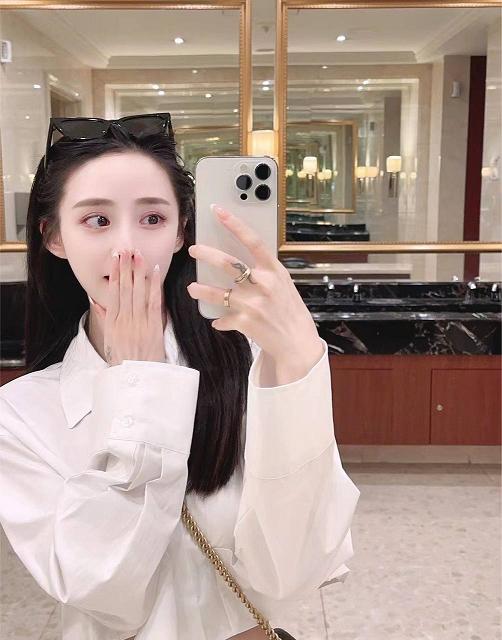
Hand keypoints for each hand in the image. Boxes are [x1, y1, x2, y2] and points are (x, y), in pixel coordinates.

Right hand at [91, 248, 166, 366]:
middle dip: (125, 268)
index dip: (115, 275)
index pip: (113, 293)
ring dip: (138, 272)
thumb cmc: (123, 360)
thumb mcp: (109, 340)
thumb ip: (105, 319)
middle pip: (125, 289)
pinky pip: (154, 302)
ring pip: (138, 292)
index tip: (115, 259)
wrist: (137, 378)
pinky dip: (154, 286)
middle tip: (125, 250)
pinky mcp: (153, 327)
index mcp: (112, 323)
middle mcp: (125, 320)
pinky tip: (154, 272)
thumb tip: (97, 301)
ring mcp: (139, 323)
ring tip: (138, 255)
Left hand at [186, 205, 321, 363]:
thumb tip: (239, 259)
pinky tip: (218, 320)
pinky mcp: (245, 322)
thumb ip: (264, 271)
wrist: (297, 342)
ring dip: (201, 290)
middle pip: (228, 264)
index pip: (252, 241)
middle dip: (206, 254)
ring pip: (218, 293)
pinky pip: (223, 318)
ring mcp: (253, 304)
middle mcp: (263, 284)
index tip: (218, 211)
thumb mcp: (283, 284)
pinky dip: (220, 320)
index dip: (234, 224)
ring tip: (193, 288)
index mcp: (274, 270)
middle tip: (194, 249)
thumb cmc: (290, 310)